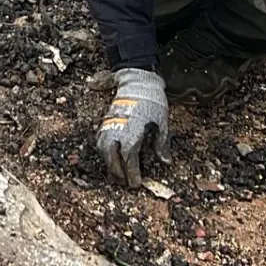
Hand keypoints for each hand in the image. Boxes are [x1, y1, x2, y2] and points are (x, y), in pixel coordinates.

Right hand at [96, 68, 169, 187]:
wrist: (138, 83)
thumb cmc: (152, 102)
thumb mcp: (162, 123)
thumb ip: (162, 143)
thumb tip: (165, 161)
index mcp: (133, 130)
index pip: (129, 157)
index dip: (131, 172)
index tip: (135, 183)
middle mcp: (118, 129)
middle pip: (112, 156)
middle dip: (117, 172)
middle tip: (124, 183)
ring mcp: (109, 124)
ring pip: (103, 149)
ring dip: (109, 164)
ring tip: (116, 174)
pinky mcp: (105, 121)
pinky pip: (100, 140)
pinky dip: (104, 152)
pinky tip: (109, 158)